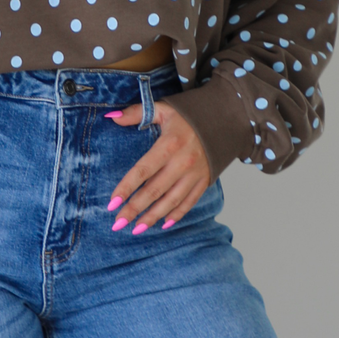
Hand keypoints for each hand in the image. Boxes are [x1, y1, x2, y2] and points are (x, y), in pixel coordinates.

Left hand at [104, 100, 211, 232]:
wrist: (226, 118)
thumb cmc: (191, 114)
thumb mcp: (164, 108)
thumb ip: (136, 113)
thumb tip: (111, 116)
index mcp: (169, 145)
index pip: (142, 171)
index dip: (126, 188)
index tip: (112, 203)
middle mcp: (182, 163)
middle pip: (154, 191)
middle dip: (134, 209)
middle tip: (118, 223)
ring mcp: (195, 174)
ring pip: (171, 201)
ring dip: (152, 217)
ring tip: (136, 229)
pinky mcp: (205, 181)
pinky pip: (189, 202)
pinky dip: (176, 215)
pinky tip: (163, 224)